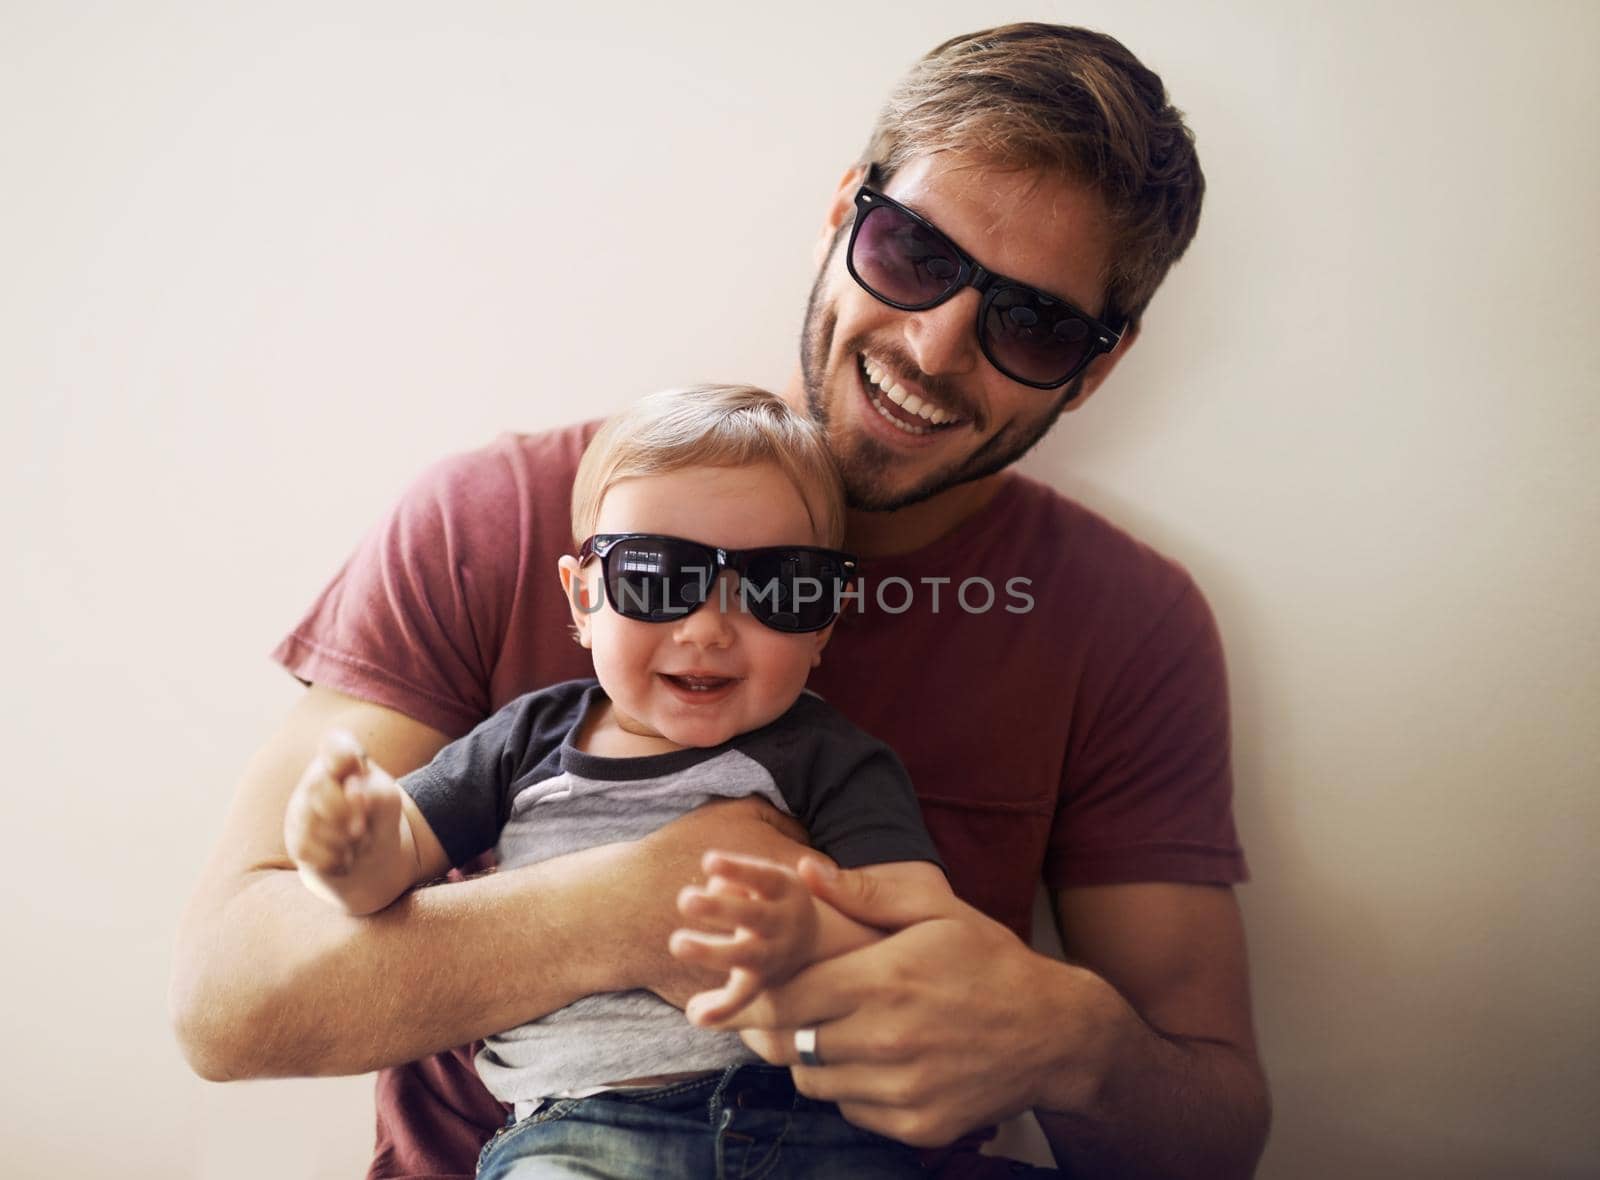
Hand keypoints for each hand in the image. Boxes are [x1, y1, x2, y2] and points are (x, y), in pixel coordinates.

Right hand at [283, 729, 405, 907]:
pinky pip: (310, 850)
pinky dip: (336, 858)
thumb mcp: (388, 801)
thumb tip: (352, 793)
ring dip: (345, 839)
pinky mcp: (296, 841)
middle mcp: (315, 781)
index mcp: (341, 761)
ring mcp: (300, 811)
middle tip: (362, 827)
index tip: (354, 765)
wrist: (369, 857)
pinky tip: (346, 856)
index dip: (342, 753)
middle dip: (344, 810)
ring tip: (360, 841)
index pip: (334, 743)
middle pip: (316, 786)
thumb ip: (376, 792)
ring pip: (311, 822)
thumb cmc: (378, 817)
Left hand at [668, 851, 822, 1026]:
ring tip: (677, 942)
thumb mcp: (766, 878)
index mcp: (785, 888)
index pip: (762, 876)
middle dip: (719, 908)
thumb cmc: (771, 897)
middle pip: (753, 916)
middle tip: (684, 899)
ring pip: (745, 955)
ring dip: (711, 950)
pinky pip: (743, 995)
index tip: (708, 861)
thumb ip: (738, 880)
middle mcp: (783, 922)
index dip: (737, 869)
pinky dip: (723, 1008)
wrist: (814, 942)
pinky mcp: (761, 981)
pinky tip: (696, 1015)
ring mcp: (773, 954)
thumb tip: (714, 887)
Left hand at [719, 860, 1117, 1148]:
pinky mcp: (918, 1126)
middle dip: (777, 1028)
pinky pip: (852, 1111)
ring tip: (834, 1031)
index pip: (787, 997)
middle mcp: (889, 1040)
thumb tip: (805, 871)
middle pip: (790, 1044)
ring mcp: (904, 1090)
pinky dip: (850, 1090)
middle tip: (782, 1012)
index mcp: (886, 980)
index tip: (749, 988)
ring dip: (812, 1059)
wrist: (1056, 1033)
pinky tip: (872, 1061)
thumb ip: (868, 891)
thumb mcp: (938, 909)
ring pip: (815, 1082)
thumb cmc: (990, 961)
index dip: (760, 993)